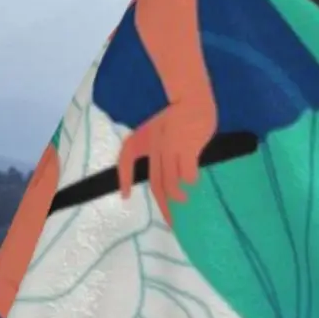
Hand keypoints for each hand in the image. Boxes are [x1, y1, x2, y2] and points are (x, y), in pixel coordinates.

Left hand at [118, 93, 216, 224]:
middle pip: (155, 183)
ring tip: (183, 201)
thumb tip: (169, 170)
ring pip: (170, 182)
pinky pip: (187, 174)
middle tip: (171, 221)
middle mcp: (153, 146)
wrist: (191, 97)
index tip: (125, 196)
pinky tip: (193, 181)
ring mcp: (169, 149)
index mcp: (143, 138)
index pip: (126, 158)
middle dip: (163, 205)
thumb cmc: (178, 111)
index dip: (124, 178)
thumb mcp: (158, 127)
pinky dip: (189, 180)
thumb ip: (158, 146)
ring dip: (176, 196)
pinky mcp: (186, 148)